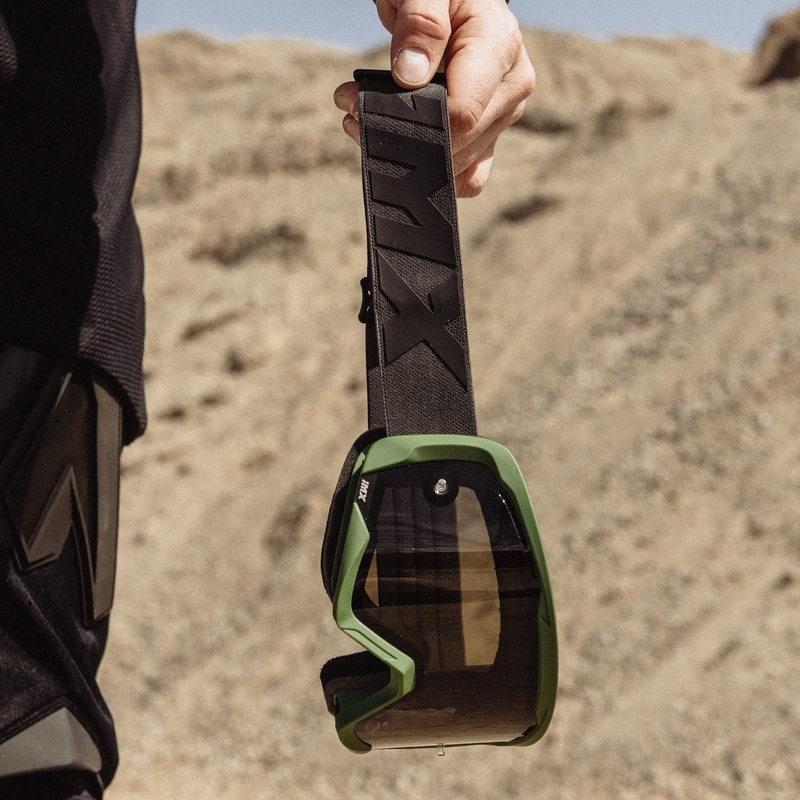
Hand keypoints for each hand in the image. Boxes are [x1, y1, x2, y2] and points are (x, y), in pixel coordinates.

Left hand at [333, 0, 534, 197]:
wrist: (453, 1)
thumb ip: (421, 25)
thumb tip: (410, 75)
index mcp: (501, 49)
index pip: (463, 112)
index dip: (414, 118)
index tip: (364, 102)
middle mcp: (510, 89)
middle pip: (458, 142)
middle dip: (401, 133)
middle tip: (352, 107)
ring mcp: (501, 118)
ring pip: (458, 165)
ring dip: (407, 151)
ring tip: (364, 117)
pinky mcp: (488, 138)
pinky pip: (464, 177)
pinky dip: (427, 169)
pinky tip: (395, 143)